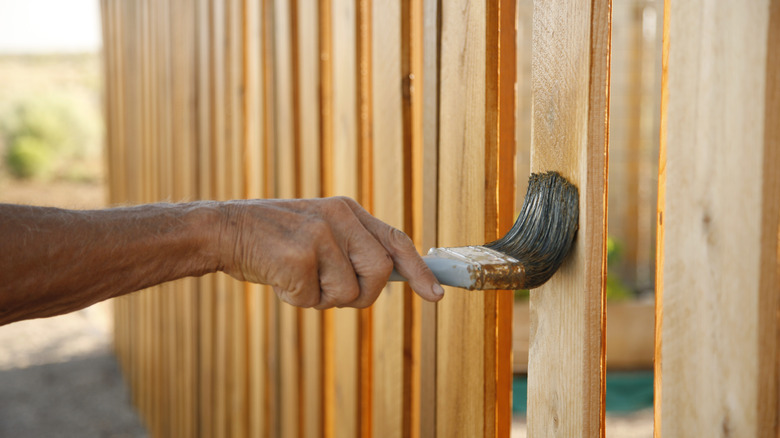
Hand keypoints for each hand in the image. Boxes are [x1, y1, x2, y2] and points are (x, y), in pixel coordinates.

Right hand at [217, 197, 443, 308]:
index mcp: (347, 210)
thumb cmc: (273, 239)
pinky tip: (278, 278)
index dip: (418, 271)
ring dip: (323, 299)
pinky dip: (296, 300)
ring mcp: (320, 235)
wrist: (224, 230)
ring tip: (297, 277)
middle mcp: (339, 217)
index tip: (435, 296)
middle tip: (331, 292)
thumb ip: (351, 248)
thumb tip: (388, 277)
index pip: (396, 240)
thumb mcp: (319, 230)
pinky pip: (313, 300)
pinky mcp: (299, 256)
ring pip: (349, 294)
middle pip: (381, 273)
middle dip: (362, 295)